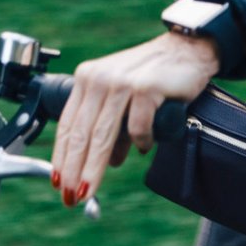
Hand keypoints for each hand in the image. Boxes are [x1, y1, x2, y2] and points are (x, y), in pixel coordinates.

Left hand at [50, 32, 219, 206]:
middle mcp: (99, 79)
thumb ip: (113, 127)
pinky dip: (140, 143)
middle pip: (81, 133)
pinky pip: (137, 128)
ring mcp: (121, 82)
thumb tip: (109, 162)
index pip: (67, 124)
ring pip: (102, 135)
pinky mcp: (146, 88)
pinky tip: (145, 147)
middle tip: (70, 196)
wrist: (187, 49)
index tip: (58, 182)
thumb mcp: (124, 98)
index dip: (60, 156)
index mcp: (88, 79)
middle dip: (73, 169)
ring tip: (88, 189)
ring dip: (93, 167)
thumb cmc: (154, 75)